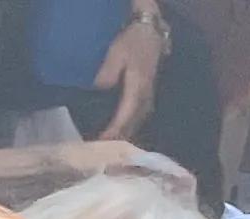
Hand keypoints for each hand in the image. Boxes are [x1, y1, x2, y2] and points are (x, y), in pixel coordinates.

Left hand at [94, 11, 168, 139]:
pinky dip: (129, 129)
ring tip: (110, 150)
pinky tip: (120, 135)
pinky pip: (139, 119)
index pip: (124, 118)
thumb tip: (99, 89)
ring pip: (136, 125)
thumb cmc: (131, 42)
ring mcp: (149, 99)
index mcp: (137, 90)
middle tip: (101, 155)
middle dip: (117, 141)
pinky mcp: (148, 98)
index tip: (101, 145)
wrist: (149, 33)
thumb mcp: (115, 53)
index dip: (113, 133)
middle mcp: (145, 99)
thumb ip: (107, 73)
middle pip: (132, 126)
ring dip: (124, 138)